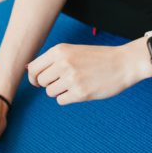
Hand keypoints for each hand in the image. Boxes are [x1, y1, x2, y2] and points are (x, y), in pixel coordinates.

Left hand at [26, 39, 151, 103]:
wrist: (123, 63)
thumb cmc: (97, 58)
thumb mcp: (72, 51)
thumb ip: (52, 59)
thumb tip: (28, 69)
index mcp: (60, 51)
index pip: (33, 68)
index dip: (33, 78)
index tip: (38, 82)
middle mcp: (63, 63)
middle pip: (41, 82)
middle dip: (49, 85)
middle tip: (63, 83)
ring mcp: (72, 78)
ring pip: (50, 93)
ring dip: (59, 92)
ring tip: (74, 85)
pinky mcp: (80, 92)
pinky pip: (61, 101)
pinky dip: (68, 98)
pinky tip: (79, 91)